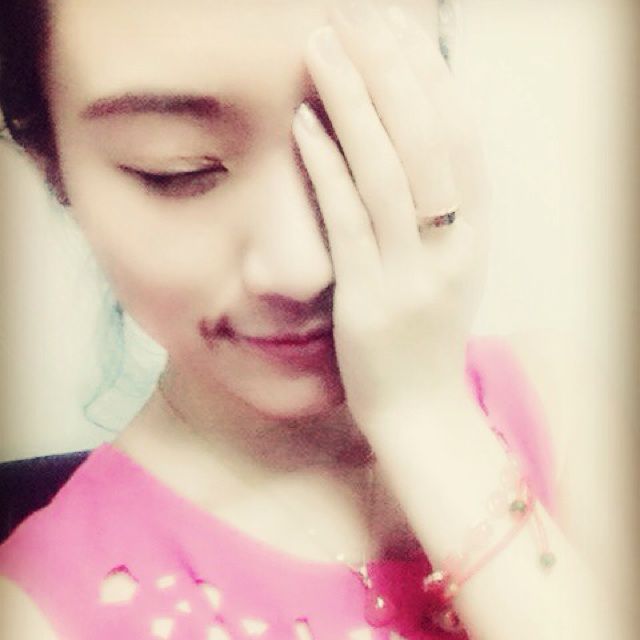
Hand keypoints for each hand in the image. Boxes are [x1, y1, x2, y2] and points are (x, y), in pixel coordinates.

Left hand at [292, 1, 490, 427]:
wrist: (423, 415)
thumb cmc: (425, 340)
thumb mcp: (445, 271)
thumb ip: (435, 216)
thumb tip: (402, 147)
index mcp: (475, 235)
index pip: (460, 138)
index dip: (430, 77)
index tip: (398, 31)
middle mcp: (453, 247)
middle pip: (427, 140)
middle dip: (391, 71)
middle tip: (357, 19)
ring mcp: (414, 275)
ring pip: (389, 171)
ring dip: (354, 103)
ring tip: (322, 48)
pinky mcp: (371, 302)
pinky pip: (350, 223)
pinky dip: (327, 168)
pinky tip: (304, 123)